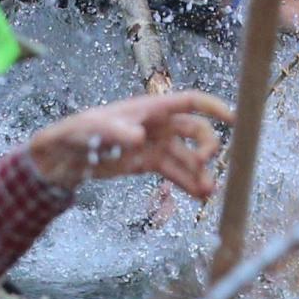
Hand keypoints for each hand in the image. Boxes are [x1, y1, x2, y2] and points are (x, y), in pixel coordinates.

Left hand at [25, 90, 231, 197]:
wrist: (65, 155)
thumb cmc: (79, 132)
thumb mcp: (95, 129)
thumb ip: (117, 131)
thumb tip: (139, 138)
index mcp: (151, 108)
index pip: (190, 102)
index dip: (214, 107)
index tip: (234, 119)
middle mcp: (160, 125)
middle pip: (196, 131)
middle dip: (207, 146)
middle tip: (205, 164)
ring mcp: (156, 144)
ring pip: (188, 157)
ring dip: (200, 172)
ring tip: (208, 192)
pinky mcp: (149, 163)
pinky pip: (175, 172)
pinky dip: (188, 183)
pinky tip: (199, 195)